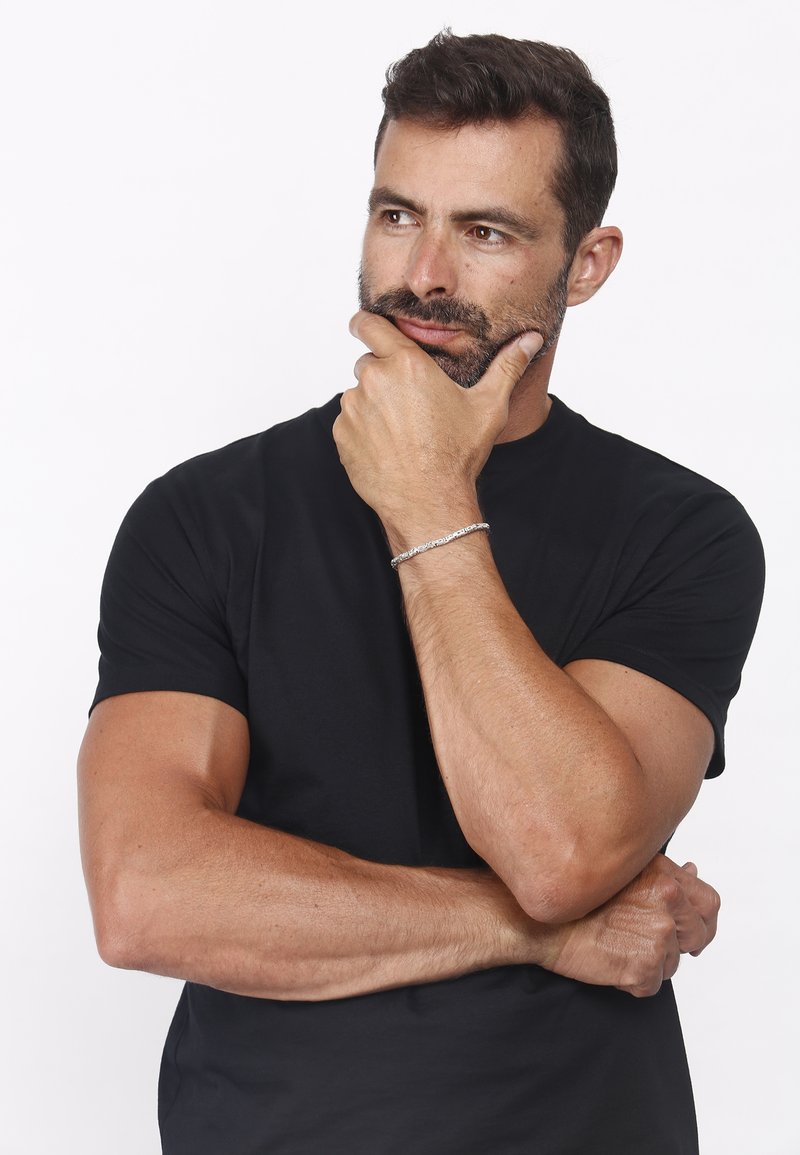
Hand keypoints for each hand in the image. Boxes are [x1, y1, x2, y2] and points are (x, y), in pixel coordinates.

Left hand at [332, 311, 541, 543]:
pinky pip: (349, 423)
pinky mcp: (342, 435)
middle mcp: (374, 380)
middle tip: (409, 403)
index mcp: (407, 363)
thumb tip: (532, 339)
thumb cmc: (458, 454)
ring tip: (402, 430)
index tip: (364, 326)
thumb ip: (508, 366)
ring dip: (374, 405)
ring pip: (359, 395)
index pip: (369, 325)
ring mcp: (354, 409)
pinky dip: (363, 430)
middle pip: (368, 363)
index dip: (365, 323)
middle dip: (384, 376)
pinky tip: (388, 447)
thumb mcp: (488, 406)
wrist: (428, 502)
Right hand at [536, 854, 719, 996]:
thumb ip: (662, 874)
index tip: (688, 932)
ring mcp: (658, 935)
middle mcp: (666, 902)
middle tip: (648, 945)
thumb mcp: (623, 871)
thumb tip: (692, 872)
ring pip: (672, 963)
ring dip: (650, 963)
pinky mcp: (643, 965)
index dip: (701, 921)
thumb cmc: (576, 896)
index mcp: (664, 876)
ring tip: (617, 947)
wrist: (540, 920)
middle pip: (696, 937)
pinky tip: (611, 962)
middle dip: (677, 946)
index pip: (709, 903)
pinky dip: (633, 981)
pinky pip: (651, 985)